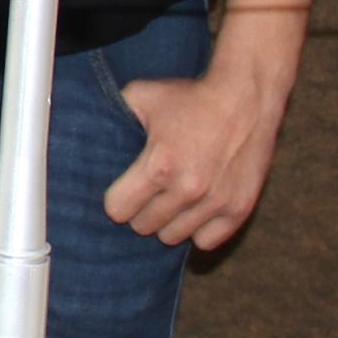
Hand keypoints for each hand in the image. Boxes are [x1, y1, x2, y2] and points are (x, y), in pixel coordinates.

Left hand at [101, 52, 297, 250]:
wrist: (246, 96)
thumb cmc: (191, 97)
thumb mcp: (143, 96)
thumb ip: (115, 117)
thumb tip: (91, 134)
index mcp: (159, 166)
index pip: (118, 210)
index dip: (118, 199)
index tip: (126, 188)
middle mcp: (188, 189)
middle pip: (144, 226)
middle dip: (142, 210)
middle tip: (151, 191)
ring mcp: (216, 202)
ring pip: (174, 236)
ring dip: (170, 220)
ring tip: (174, 198)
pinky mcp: (239, 209)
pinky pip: (206, 241)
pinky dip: (199, 229)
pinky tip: (197, 209)